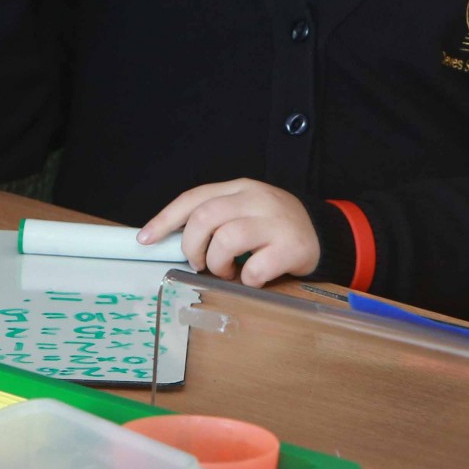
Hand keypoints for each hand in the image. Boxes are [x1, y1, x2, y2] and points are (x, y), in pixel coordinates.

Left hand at [138, 179, 319, 286]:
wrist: (323, 235)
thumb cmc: (273, 226)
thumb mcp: (244, 210)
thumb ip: (214, 217)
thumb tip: (168, 238)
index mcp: (240, 188)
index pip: (194, 198)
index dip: (164, 220)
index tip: (145, 240)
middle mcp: (257, 199)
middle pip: (205, 217)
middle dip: (191, 246)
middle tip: (198, 262)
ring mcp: (276, 222)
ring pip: (227, 239)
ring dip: (217, 263)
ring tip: (226, 270)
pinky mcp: (292, 247)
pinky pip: (255, 268)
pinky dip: (246, 279)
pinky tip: (252, 277)